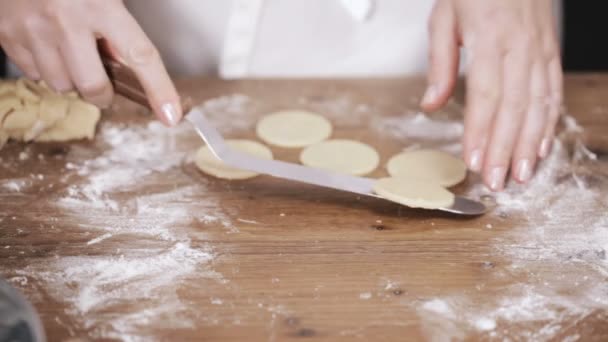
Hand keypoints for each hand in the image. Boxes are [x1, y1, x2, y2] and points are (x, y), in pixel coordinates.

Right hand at [0, 0, 181, 125]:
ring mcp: (33, 29)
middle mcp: (66, 19)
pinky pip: (33, 74)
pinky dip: (44, 67)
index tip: (171, 114)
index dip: (159, 89)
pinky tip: (46, 43)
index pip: (141, 56)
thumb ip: (118, 28)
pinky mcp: (7, 34)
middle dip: (102, 92)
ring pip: (61, 85)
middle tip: (103, 83)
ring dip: (71, 78)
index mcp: (100, 4)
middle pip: (93, 86)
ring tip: (69, 50)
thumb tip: (131, 67)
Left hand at [421, 0, 561, 190]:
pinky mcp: (550, 51)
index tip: (474, 161)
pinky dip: (550, 122)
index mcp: (490, 38)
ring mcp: (540, 50)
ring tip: (521, 174)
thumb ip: (440, 63)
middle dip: (505, 148)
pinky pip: (554, 91)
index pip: (486, 95)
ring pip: (539, 104)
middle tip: (496, 181)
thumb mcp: (444, 18)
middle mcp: (520, 47)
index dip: (481, 131)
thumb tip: (431, 105)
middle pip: (514, 107)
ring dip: (530, 143)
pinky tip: (542, 146)